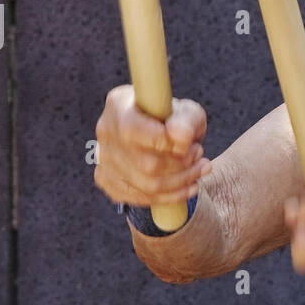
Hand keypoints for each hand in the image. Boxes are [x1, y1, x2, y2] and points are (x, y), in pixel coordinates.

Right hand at [94, 84, 211, 206]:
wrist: (158, 133)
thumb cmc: (172, 118)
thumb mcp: (186, 111)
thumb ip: (186, 121)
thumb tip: (180, 138)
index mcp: (119, 106)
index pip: (133, 131)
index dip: (167, 144)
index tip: (191, 143)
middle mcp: (106, 133)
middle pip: (145, 164)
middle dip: (182, 165)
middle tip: (200, 155)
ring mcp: (104, 159)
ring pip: (145, 186)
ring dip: (181, 182)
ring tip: (200, 170)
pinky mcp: (108, 181)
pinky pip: (140, 198)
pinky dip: (171, 196)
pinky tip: (189, 186)